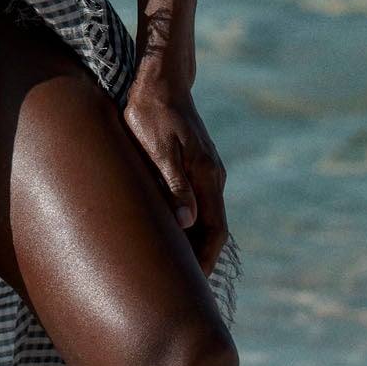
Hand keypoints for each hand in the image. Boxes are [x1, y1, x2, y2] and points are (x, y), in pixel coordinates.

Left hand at [122, 65, 228, 276]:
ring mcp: (205, 169)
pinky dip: (185, 222)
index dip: (205, 261)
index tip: (192, 286)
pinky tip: (165, 230)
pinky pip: (195, 201)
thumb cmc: (152, 112)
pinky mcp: (193, 163)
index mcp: (207, 177)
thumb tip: (185, 223)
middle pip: (212, 228)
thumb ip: (173, 184)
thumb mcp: (158, 149)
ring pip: (203, 215)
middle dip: (199, 258)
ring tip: (169, 266)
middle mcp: (212, 176)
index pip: (215, 231)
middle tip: (179, 286)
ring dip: (191, 241)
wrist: (160, 79)